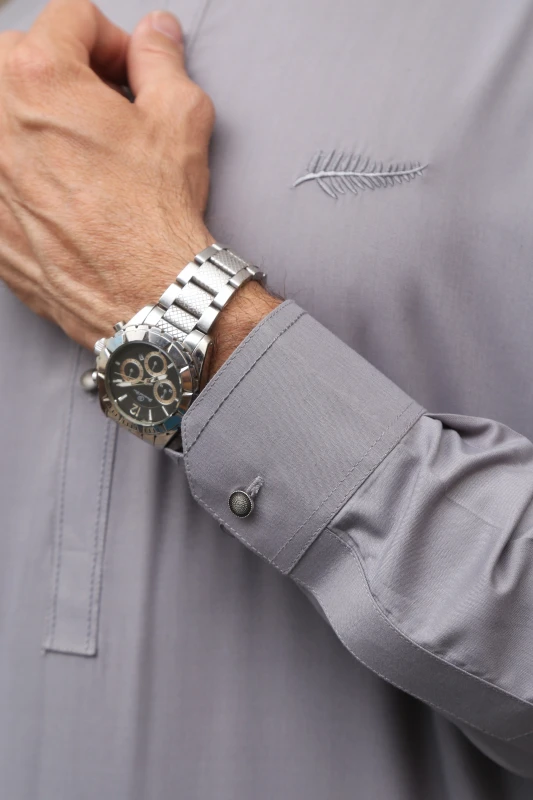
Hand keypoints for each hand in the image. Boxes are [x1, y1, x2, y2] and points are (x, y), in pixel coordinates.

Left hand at [0, 0, 214, 348]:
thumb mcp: (179, 121)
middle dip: (61, 70)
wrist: (145, 293)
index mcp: (41, 78)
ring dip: (33, 116)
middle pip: (18, 57)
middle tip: (101, 109)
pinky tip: (58, 190)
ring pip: (0, 113)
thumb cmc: (157, 214)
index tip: (128, 74)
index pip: (68, 19)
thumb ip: (160, 62)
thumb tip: (156, 34)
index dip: (111, 41)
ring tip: (76, 150)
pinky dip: (19, 168)